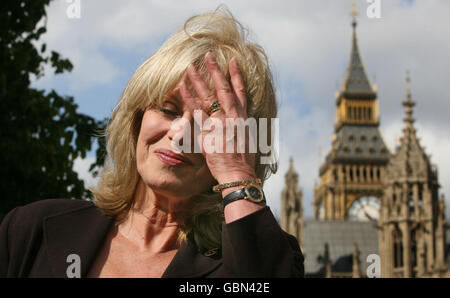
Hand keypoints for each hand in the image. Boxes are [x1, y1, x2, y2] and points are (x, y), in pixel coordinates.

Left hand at [179, 52, 256, 185]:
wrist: (238, 174)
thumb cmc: (243, 161)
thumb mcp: (246, 141)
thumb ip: (240, 128)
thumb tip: (239, 123)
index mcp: (243, 118)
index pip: (240, 92)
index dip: (237, 76)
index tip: (233, 62)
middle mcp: (233, 116)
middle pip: (224, 88)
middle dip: (216, 70)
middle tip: (209, 55)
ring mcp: (220, 122)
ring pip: (209, 96)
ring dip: (199, 79)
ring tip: (190, 66)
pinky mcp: (208, 131)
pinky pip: (196, 110)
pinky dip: (188, 98)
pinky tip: (181, 87)